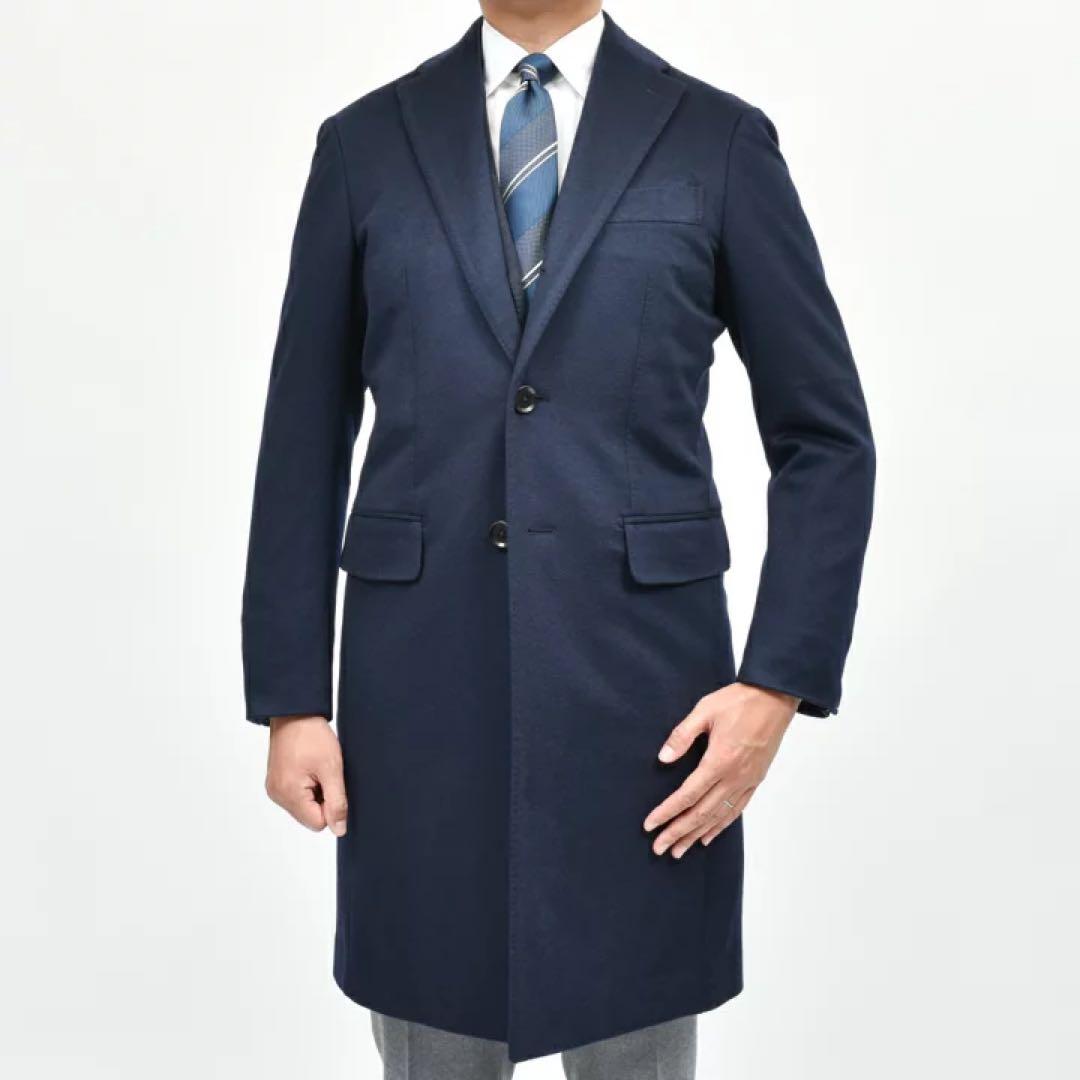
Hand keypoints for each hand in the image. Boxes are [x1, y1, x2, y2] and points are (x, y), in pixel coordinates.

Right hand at [265, 715, 347, 836]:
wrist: (295, 712)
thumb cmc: (311, 735)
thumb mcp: (332, 768)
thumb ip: (337, 802)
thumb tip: (339, 829)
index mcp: (289, 794)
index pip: (318, 823)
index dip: (332, 806)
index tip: (333, 783)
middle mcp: (277, 795)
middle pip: (310, 816)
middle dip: (323, 799)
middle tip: (324, 773)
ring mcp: (274, 788)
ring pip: (304, 806)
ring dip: (315, 792)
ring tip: (316, 768)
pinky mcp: (275, 781)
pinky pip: (296, 795)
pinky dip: (307, 786)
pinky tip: (309, 767)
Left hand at [643, 683, 796, 857]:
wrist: (775, 697)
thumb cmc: (739, 701)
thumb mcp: (705, 710)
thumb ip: (682, 735)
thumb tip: (663, 758)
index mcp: (719, 760)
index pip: (688, 795)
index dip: (667, 812)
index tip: (650, 825)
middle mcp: (734, 776)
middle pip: (701, 813)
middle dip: (678, 832)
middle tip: (660, 848)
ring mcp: (747, 780)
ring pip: (718, 816)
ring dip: (697, 834)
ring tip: (680, 850)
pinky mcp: (756, 779)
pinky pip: (736, 809)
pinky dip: (721, 825)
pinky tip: (708, 835)